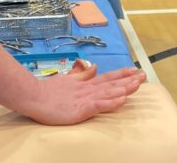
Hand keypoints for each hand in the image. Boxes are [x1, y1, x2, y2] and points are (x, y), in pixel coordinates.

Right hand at [22, 63, 144, 125]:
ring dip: (124, 88)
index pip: (107, 77)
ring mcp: (84, 98)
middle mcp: (87, 89)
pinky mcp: (80, 109)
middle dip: (128, 80)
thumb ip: (81, 75)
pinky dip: (111, 102)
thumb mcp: (67, 80)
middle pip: (111, 84)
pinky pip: (99, 105)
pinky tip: (122, 100)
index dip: (121, 74)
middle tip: (143, 75)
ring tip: (137, 85)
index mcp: (84, 84)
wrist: (32, 96)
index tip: (134, 70)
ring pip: (108, 92)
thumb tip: (94, 67)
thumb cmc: (47, 91)